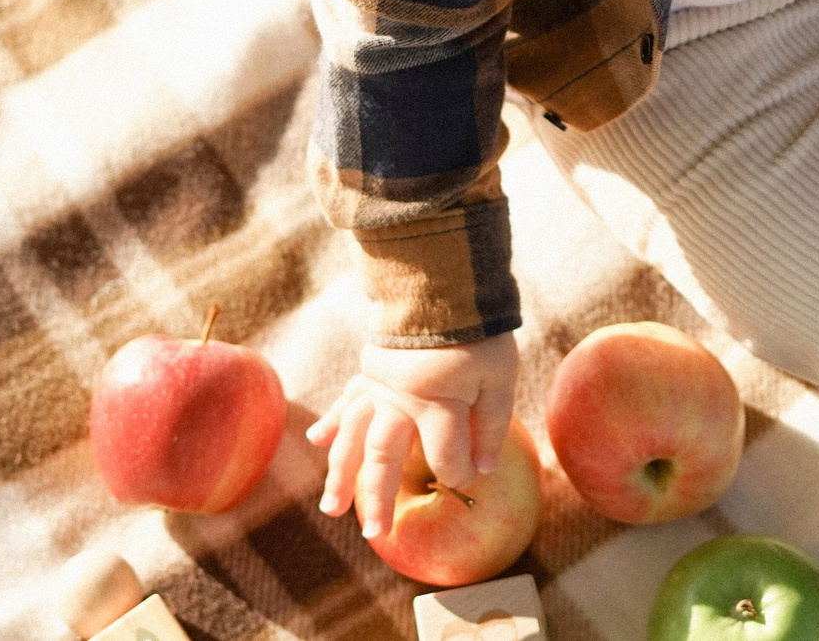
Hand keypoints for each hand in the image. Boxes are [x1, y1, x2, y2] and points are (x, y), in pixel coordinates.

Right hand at [307, 331, 518, 539]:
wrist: (447, 284)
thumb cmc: (480, 334)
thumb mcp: (500, 377)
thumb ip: (491, 425)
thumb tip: (481, 471)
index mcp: (436, 404)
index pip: (447, 458)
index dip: (462, 470)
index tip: (473, 474)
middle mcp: (399, 402)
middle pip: (384, 457)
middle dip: (380, 498)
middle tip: (375, 534)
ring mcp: (379, 387)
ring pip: (353, 438)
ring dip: (341, 473)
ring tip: (332, 508)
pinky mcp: (370, 371)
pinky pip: (346, 400)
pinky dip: (331, 420)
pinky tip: (318, 441)